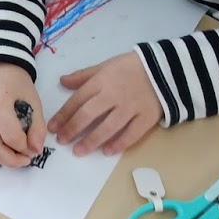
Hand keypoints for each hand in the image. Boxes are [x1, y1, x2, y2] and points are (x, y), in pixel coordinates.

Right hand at [0, 61, 46, 167]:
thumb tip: (35, 151)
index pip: (11, 137)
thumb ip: (37, 129)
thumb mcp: (34, 104)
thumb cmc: (18, 85)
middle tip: (26, 160)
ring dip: (4, 158)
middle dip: (12, 160)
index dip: (25, 148)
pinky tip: (9, 147)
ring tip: (19, 155)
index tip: (35, 149)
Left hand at [48, 51, 162, 155]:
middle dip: (73, 129)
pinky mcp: (147, 117)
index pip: (78, 99)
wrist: (164, 69)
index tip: (53, 127)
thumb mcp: (105, 66)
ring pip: (108, 127)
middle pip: (89, 114)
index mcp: (101, 81)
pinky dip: (119, 143)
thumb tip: (62, 81)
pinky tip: (107, 152)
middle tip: (62, 141)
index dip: (64, 114)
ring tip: (79, 151)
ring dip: (92, 140)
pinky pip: (131, 133)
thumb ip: (83, 76)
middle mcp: (113, 95)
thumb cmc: (130, 67)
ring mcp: (131, 107)